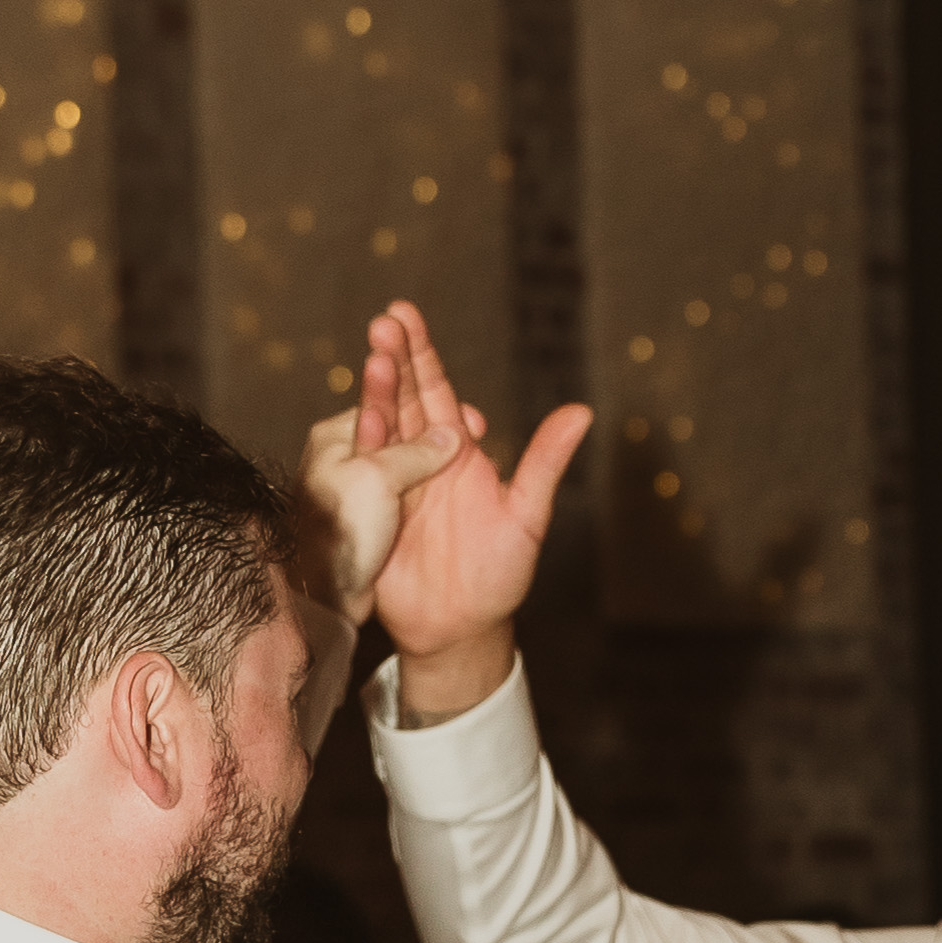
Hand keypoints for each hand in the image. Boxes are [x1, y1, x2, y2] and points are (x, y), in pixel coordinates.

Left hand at [295, 389, 461, 628]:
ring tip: (472, 448)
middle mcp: (347, 455)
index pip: (386, 401)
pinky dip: (434, 481)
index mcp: (338, 436)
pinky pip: (411, 488)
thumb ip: (416, 452)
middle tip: (475, 425)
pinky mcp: (373, 516)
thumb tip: (450, 436)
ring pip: (409, 458)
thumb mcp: (377, 478)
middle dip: (438, 423)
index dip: (424, 401)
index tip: (461, 410)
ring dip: (441, 451)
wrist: (326, 595)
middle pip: (401, 426)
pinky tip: (455, 481)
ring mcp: (360, 487)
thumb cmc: (339, 530)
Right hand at [364, 300, 591, 718]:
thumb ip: (545, 463)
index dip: (421, 353)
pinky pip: (364, 475)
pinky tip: (359, 417)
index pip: (437, 390)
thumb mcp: (527, 516)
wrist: (462, 628)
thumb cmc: (499, 574)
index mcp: (457, 450)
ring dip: (377, 395)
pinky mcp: (372, 514)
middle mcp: (421, 459)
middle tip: (383, 323)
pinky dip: (361, 446)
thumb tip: (582, 411)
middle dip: (394, 361)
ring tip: (374, 360)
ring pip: (382, 430)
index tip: (404, 314)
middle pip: (405, 400)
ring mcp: (393, 485)